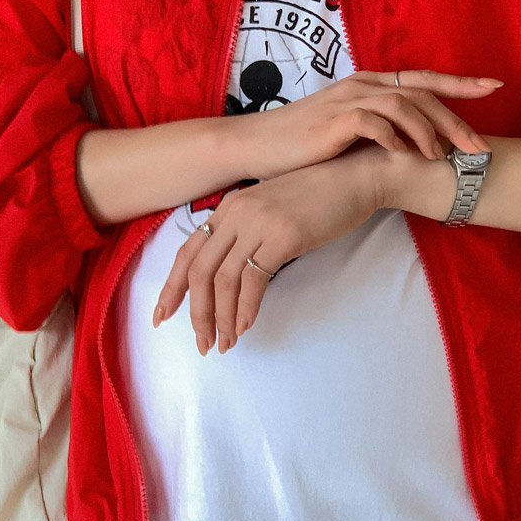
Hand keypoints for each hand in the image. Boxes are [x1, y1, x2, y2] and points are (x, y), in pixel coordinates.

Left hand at [152, 148, 384, 352]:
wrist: (357, 176)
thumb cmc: (320, 198)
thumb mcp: (271, 210)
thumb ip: (247, 234)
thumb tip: (231, 276)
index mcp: (229, 207)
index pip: (187, 252)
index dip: (172, 288)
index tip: (163, 316)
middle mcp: (236, 212)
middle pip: (199, 271)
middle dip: (197, 313)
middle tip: (202, 344)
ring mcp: (258, 222)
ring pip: (223, 280)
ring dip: (222, 318)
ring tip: (226, 343)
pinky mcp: (283, 236)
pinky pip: (254, 280)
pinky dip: (247, 308)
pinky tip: (247, 325)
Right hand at [246, 67, 502, 178]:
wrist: (258, 147)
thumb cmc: (303, 145)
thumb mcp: (348, 133)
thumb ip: (380, 131)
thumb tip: (414, 146)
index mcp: (370, 85)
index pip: (423, 80)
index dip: (460, 82)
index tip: (494, 87)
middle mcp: (363, 85)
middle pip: (422, 92)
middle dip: (456, 117)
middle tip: (480, 145)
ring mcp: (349, 100)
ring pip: (404, 104)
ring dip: (428, 131)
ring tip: (444, 158)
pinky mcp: (334, 121)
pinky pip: (375, 122)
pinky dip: (395, 138)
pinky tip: (406, 156)